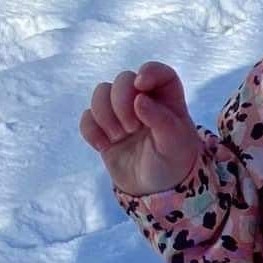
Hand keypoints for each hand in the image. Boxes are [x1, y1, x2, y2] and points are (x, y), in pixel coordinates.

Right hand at [79, 61, 199, 197]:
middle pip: (123, 80)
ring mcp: (121, 113)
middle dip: (121, 101)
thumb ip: (161, 119)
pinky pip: (87, 117)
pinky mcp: (103, 129)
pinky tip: (104, 146)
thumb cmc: (172, 162)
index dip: (149, 72)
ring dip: (104, 114)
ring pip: (101, 93)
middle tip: (132, 128)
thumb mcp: (175, 143)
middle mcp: (143, 100)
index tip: (141, 85)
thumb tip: (139, 98)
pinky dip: (91, 130)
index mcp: (168, 99)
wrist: (155, 190)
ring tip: (119, 137)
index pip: (159, 72)